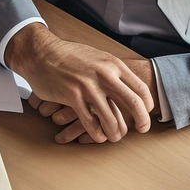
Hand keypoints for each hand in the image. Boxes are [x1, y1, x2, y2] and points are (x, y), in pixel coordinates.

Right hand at [6, 24, 154, 143]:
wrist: (41, 53)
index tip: (147, 113)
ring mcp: (88, 87)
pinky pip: (90, 122)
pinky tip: (98, 136)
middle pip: (133, 104)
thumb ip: (112, 70)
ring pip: (111, 118)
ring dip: (116, 133)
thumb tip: (128, 84)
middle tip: (142, 129)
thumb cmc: (68, 55)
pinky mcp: (72, 97)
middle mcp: (104, 75)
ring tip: (115, 137)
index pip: (140, 89)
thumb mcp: (97, 57)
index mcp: (113, 64)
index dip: (147, 105)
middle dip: (142, 121)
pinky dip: (97, 133)